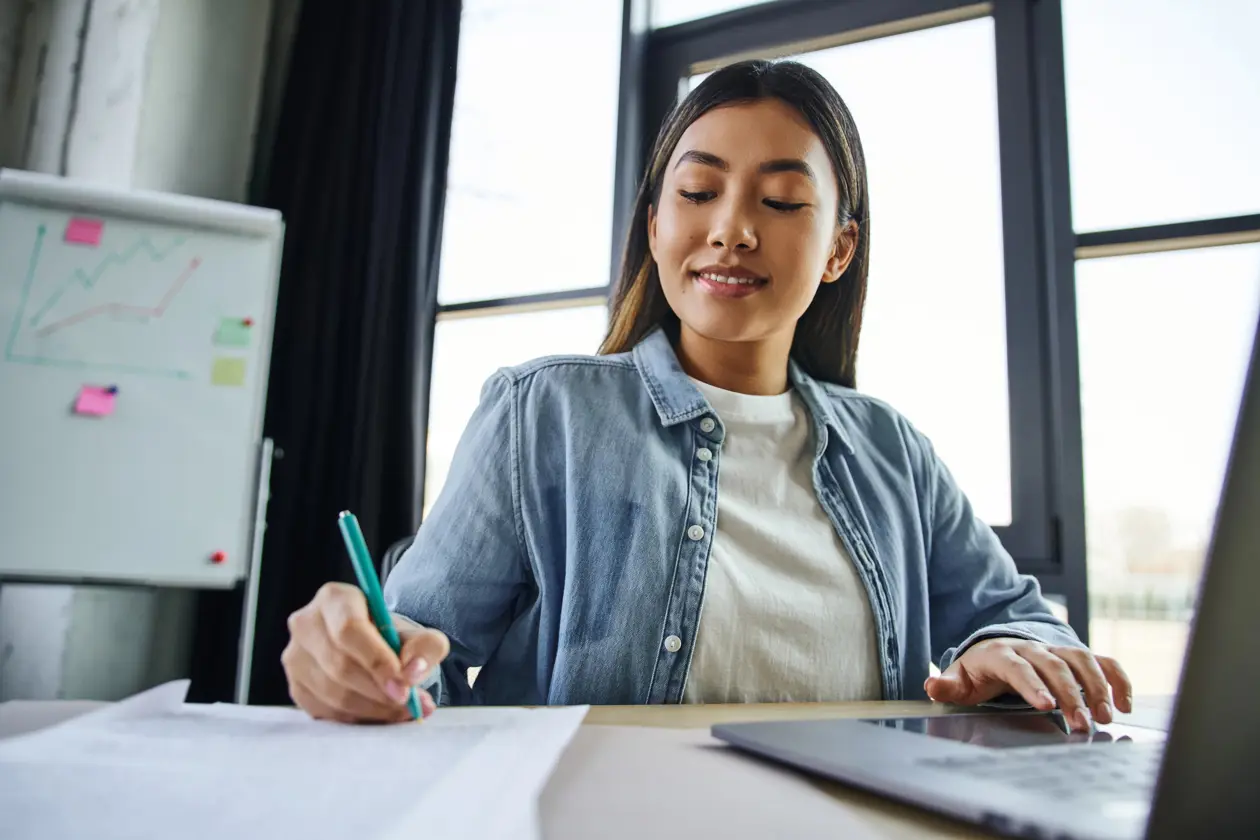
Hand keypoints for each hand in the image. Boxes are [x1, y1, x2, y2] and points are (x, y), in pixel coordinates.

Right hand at [282, 582, 449, 722]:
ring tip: (403, 710)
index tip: (404, 686)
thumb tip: (413, 671)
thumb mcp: (417, 634)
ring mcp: (295, 658)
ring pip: (333, 693)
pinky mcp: (295, 687)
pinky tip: (380, 714)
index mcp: (335, 598)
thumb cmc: (391, 638)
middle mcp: (306, 624)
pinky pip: (326, 711)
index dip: (377, 661)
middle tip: (410, 703)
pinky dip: (358, 719)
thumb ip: (425, 647)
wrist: (372, 651)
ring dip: (373, 709)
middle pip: (340, 666)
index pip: (349, 630)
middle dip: (380, 691)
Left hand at [924, 638, 1132, 731]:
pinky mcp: (1075, 656)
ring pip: (1082, 660)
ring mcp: (1056, 650)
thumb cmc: (979, 671)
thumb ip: (947, 685)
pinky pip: (1101, 662)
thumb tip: (931, 687)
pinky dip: (1117, 679)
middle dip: (1071, 694)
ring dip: (1097, 687)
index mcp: (1001, 654)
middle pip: (1055, 666)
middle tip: (1084, 724)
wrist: (997, 650)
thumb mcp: (960, 679)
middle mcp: (1032, 648)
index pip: (1018, 667)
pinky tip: (1126, 704)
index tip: (1046, 705)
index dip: (1032, 684)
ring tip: (1107, 717)